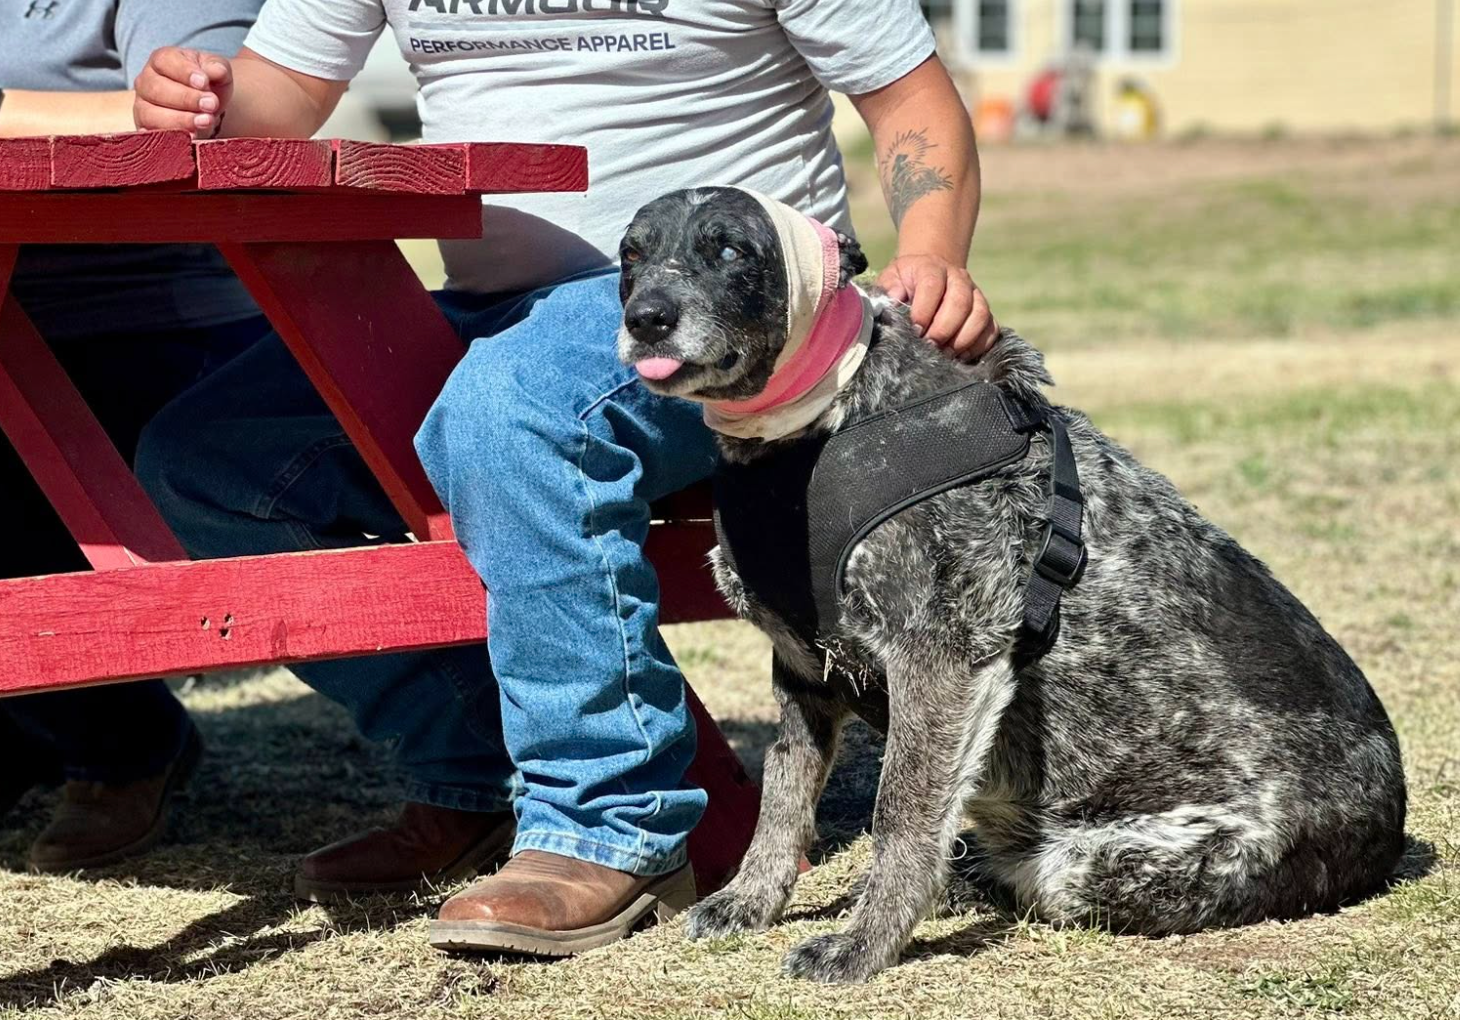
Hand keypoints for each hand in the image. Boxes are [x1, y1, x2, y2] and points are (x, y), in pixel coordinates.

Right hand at [133, 48, 232, 136]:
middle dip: (186, 98)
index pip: (165, 61)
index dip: (184, 72)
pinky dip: (171, 137)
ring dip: (180, 120)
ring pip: (150, 113)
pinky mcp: (146, 128)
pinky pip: (151, 134)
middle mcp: (146, 81)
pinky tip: (190, 137)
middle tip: (211, 105)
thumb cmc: (208, 83)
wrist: (207, 106)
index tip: (204, 82)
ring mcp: (143, 106)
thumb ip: (218, 68)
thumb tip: (218, 71)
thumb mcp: (217, 70)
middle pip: (156, 88)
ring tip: (206, 121)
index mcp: (161, 60)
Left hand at [878, 254, 998, 361]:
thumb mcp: (891, 279)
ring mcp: (975, 294)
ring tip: (946, 354)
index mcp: (932, 268)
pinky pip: (991, 328)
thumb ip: (888, 289)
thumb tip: (894, 301)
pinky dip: (979, 345)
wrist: (930, 272)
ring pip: (980, 314)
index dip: (924, 310)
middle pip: (960, 301)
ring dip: (963, 338)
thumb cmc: (905, 281)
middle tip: (930, 346)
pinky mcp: (984, 311)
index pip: (932, 285)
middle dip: (944, 329)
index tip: (915, 330)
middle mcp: (958, 278)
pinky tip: (962, 355)